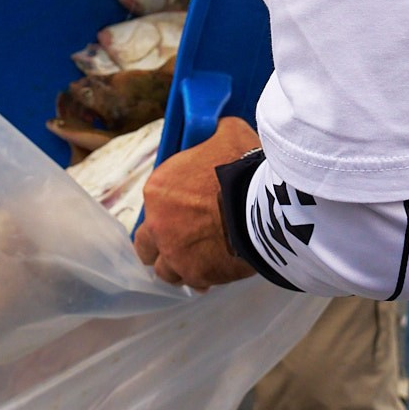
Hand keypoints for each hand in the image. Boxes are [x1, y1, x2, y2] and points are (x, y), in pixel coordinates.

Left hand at [133, 116, 260, 289]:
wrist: (263, 207)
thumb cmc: (243, 167)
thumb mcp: (230, 133)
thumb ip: (218, 132)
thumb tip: (221, 127)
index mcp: (158, 189)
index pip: (152, 203)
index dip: (167, 208)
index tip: (184, 210)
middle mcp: (158, 225)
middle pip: (145, 244)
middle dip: (158, 243)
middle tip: (178, 240)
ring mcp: (175, 254)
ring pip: (164, 269)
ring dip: (176, 264)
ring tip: (194, 260)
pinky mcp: (196, 274)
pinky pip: (191, 282)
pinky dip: (198, 277)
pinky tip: (210, 272)